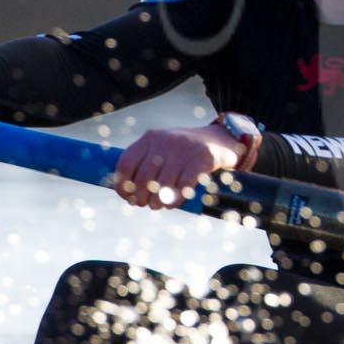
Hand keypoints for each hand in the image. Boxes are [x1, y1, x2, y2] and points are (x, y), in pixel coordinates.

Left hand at [112, 126, 241, 209]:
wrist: (221, 139)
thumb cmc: (185, 151)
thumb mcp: (163, 148)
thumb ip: (146, 163)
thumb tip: (127, 191)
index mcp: (150, 137)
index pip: (126, 164)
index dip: (123, 185)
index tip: (127, 197)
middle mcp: (165, 140)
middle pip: (143, 177)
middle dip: (140, 197)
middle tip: (144, 204)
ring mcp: (184, 149)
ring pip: (162, 184)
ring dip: (157, 201)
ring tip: (157, 206)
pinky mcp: (203, 158)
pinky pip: (183, 186)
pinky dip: (175, 200)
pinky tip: (172, 205)